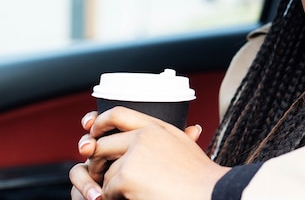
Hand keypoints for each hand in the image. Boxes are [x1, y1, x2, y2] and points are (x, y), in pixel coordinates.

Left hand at [70, 108, 228, 199]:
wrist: (210, 194)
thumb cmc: (202, 178)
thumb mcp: (189, 148)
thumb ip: (182, 135)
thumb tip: (194, 129)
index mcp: (158, 127)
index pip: (119, 113)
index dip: (101, 121)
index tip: (92, 132)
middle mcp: (144, 135)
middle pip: (103, 143)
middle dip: (98, 162)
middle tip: (101, 176)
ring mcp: (133, 155)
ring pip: (105, 171)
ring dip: (111, 186)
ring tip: (131, 192)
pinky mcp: (125, 176)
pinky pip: (107, 189)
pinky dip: (114, 199)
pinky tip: (134, 198)